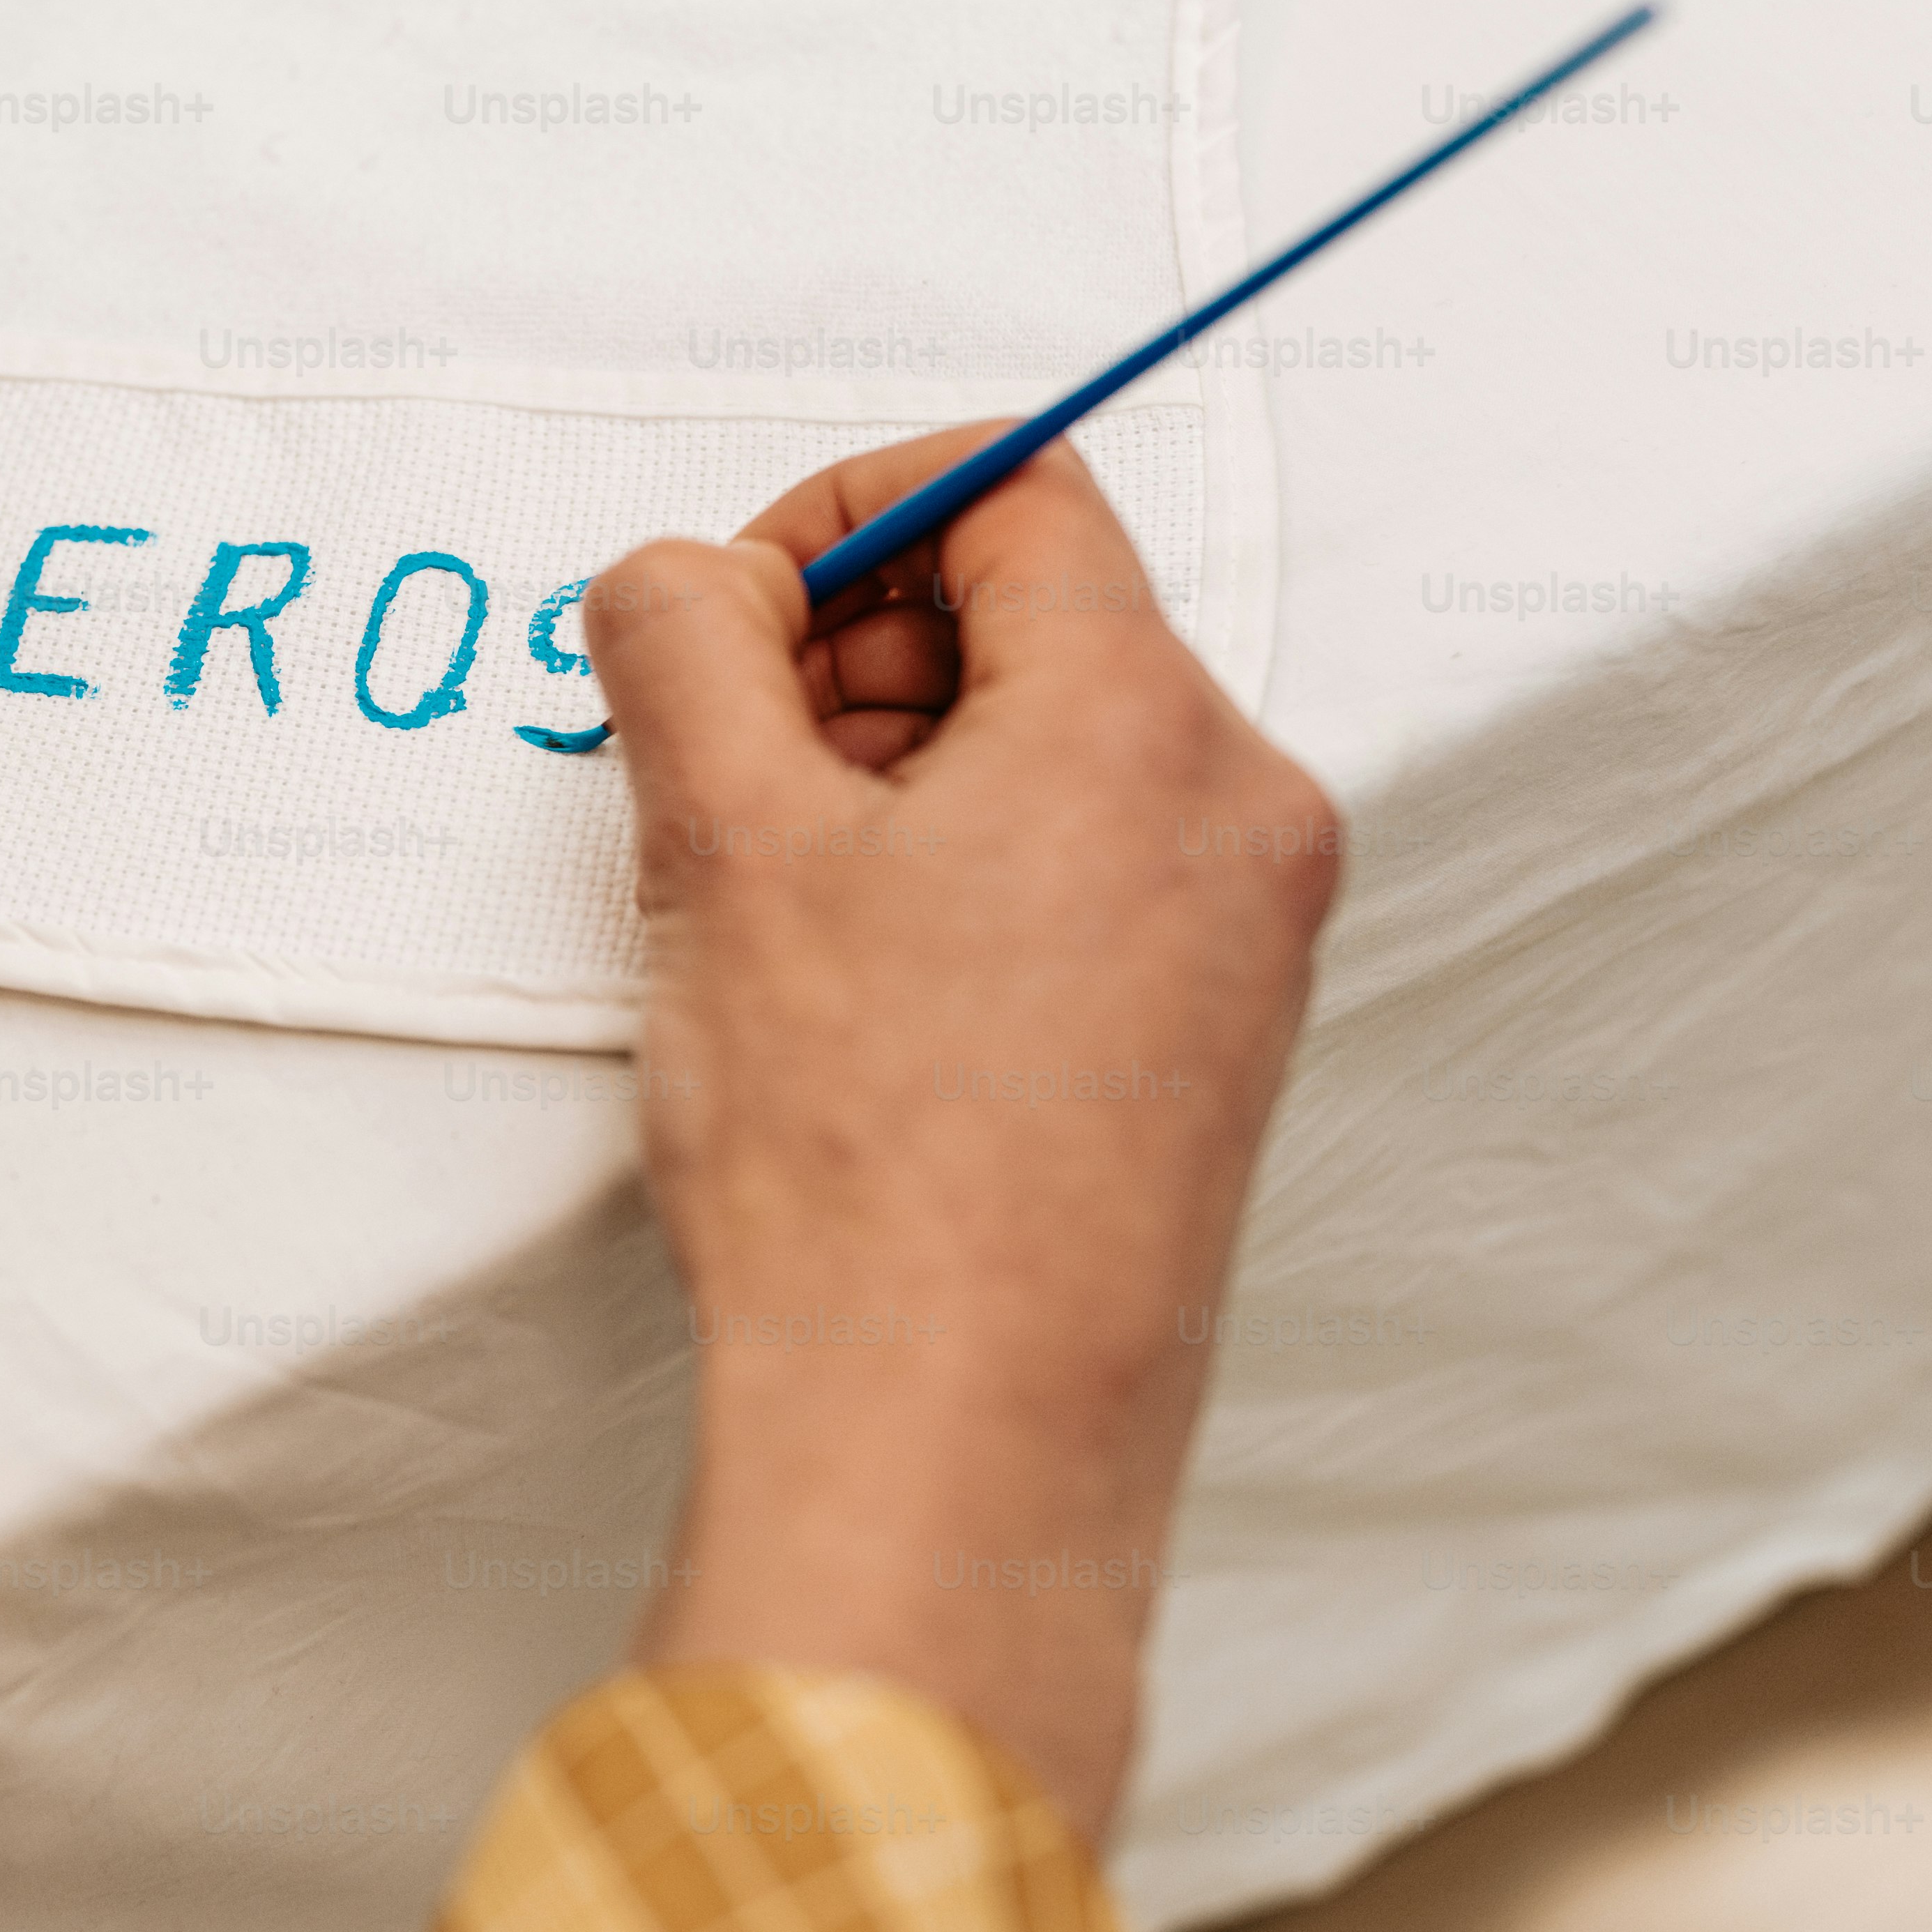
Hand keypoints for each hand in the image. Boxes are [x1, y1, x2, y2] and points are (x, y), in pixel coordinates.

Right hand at [587, 429, 1337, 1831]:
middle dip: (860, 660)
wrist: (952, 1440)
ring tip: (775, 906)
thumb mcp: (722, 838)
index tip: (738, 612)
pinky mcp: (1215, 1046)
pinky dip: (960, 878)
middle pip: (1040, 622)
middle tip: (728, 769)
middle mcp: (1239, 814)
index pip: (1014, 491)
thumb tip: (687, 580)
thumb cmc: (860, 1160)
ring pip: (1055, 757)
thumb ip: (685, 641)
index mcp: (1150, 725)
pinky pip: (1087, 878)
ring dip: (897, 778)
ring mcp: (1246, 941)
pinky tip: (851, 993)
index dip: (846, 515)